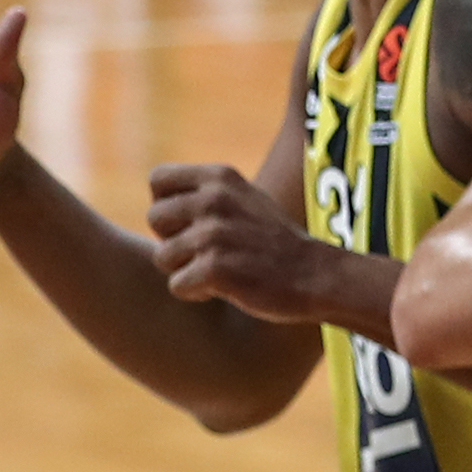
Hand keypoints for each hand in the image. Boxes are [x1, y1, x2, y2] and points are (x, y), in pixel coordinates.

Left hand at [148, 162, 352, 319]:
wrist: (317, 276)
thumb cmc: (274, 242)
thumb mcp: (243, 198)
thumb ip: (204, 192)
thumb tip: (157, 199)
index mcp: (219, 177)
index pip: (158, 180)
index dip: (167, 205)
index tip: (190, 223)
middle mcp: (214, 199)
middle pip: (154, 219)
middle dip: (173, 240)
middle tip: (206, 252)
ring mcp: (214, 233)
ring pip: (162, 257)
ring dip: (185, 270)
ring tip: (218, 270)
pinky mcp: (216, 268)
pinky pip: (177, 285)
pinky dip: (196, 293)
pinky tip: (225, 288)